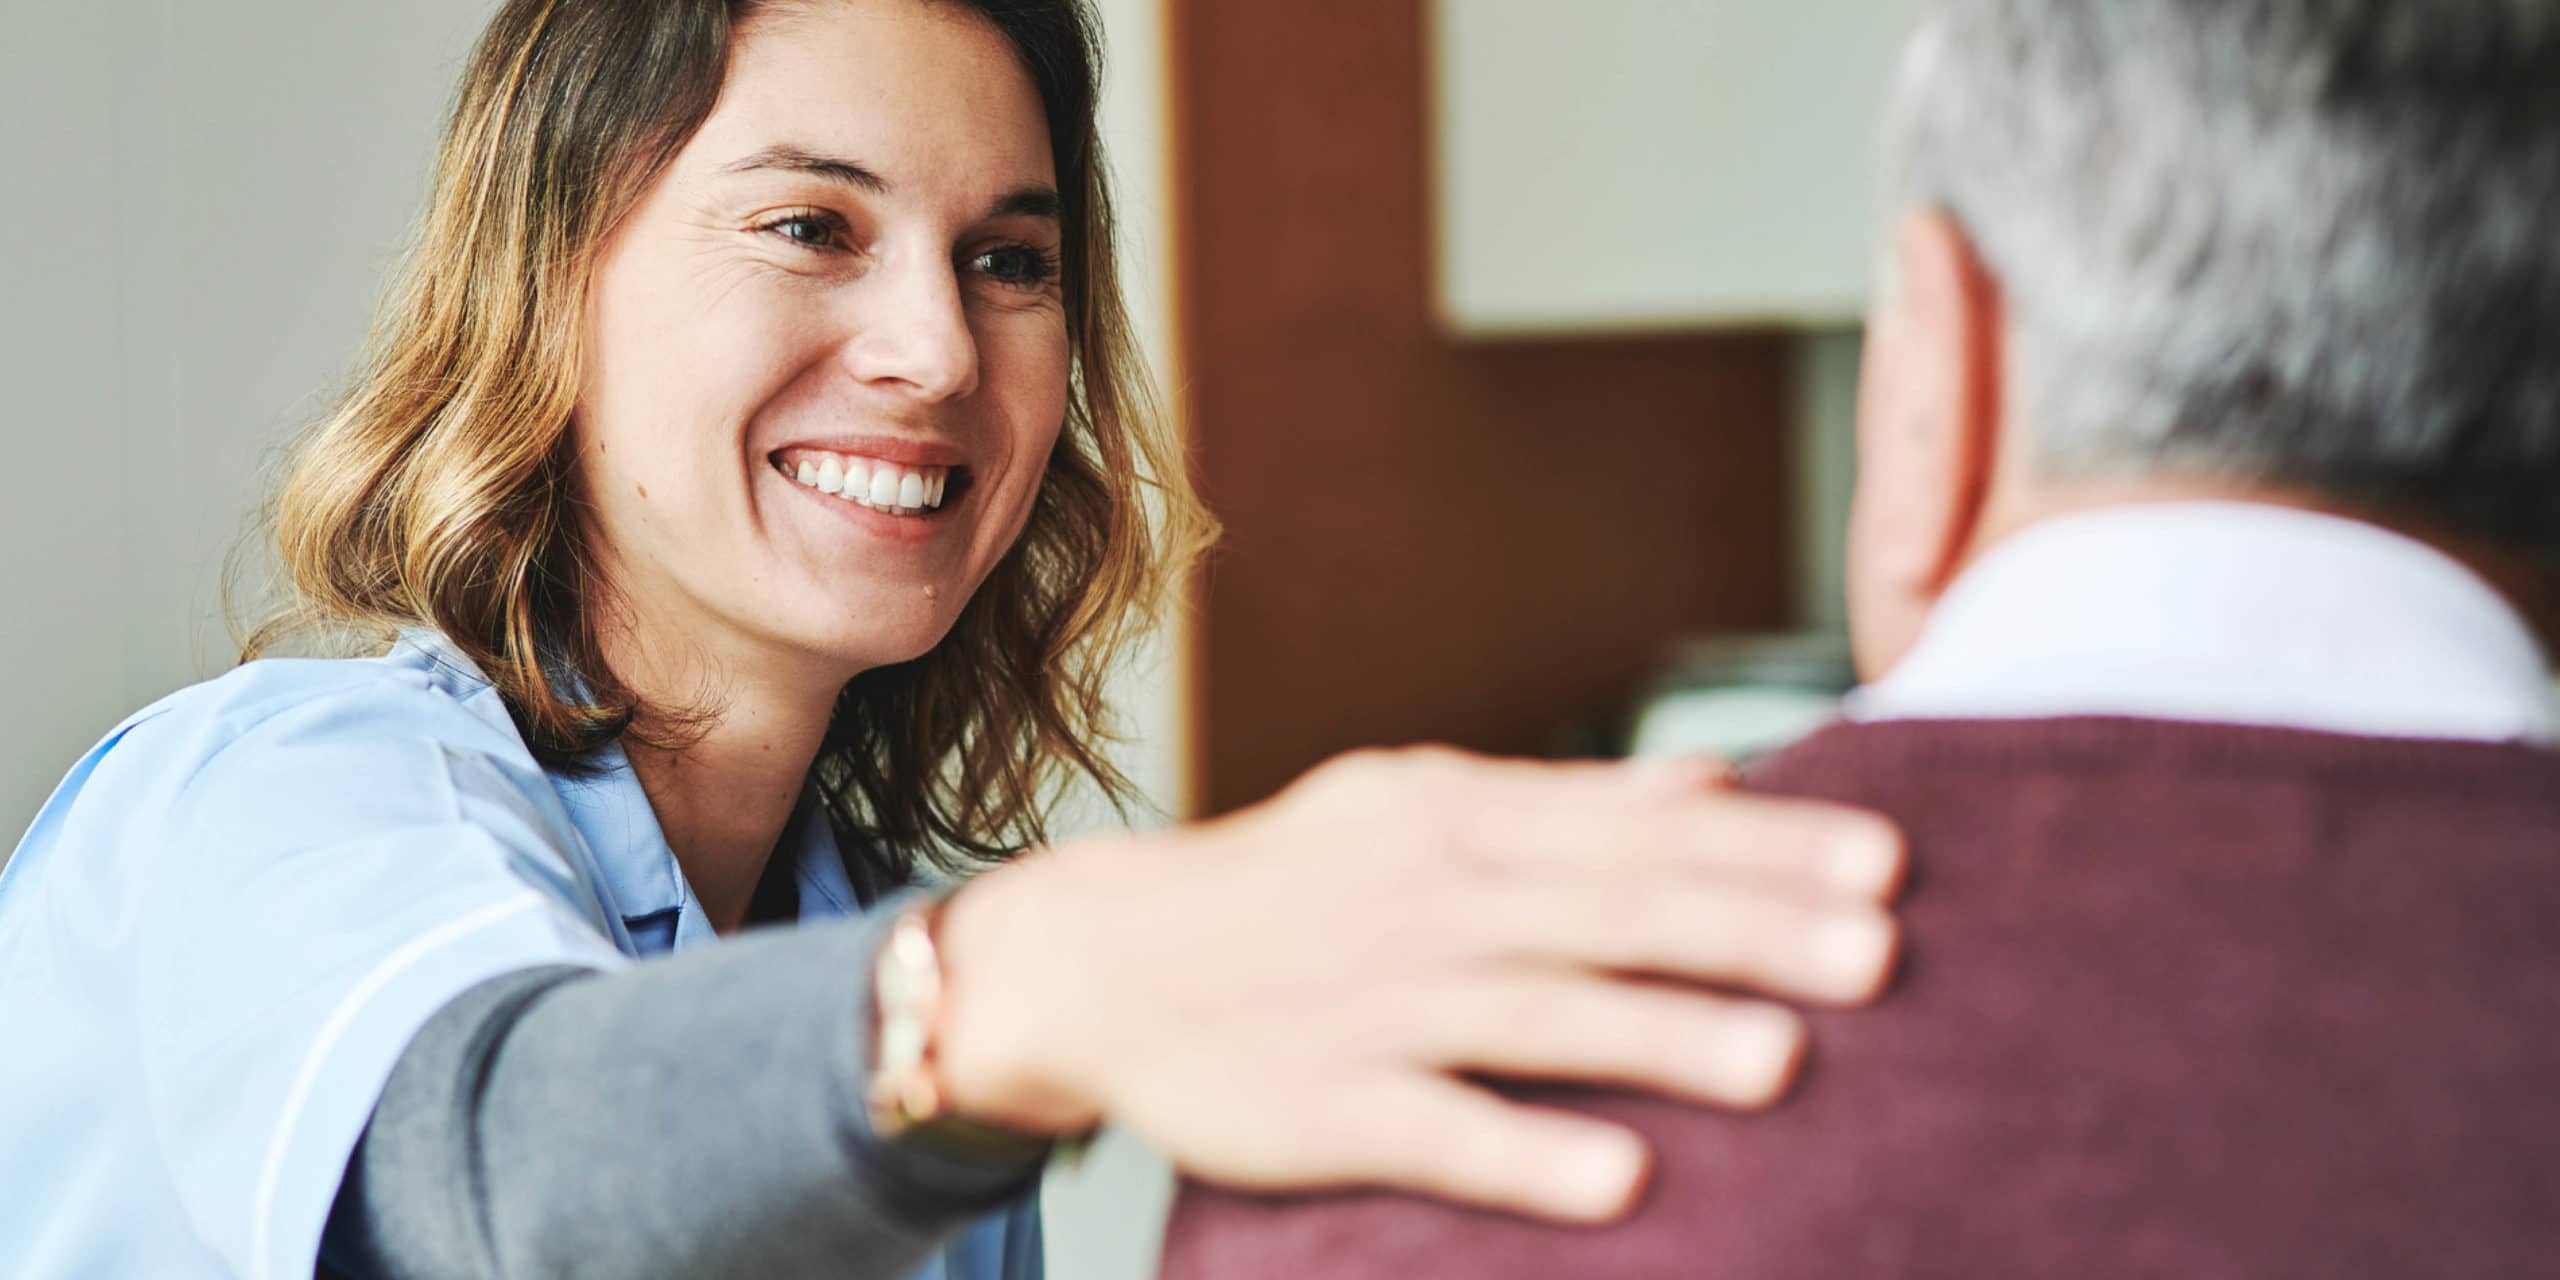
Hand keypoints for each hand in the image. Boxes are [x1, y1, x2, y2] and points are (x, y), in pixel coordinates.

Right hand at [931, 746, 1902, 1223]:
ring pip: (1536, 1015)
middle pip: (1608, 911)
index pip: (1637, 828)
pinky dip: (1525, 1151)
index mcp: (1460, 817)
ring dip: (1661, 1035)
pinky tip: (1623, 1180)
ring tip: (1786, 1060)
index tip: (1888, 863)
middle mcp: (1428, 900)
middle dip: (1749, 929)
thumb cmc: (1294, 882)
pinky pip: (1433, 1128)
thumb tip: (1723, 778)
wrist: (1101, 956)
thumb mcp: (1420, 805)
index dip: (1767, 848)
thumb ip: (1572, 799)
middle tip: (1882, 953)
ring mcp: (1373, 1003)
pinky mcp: (1319, 1105)